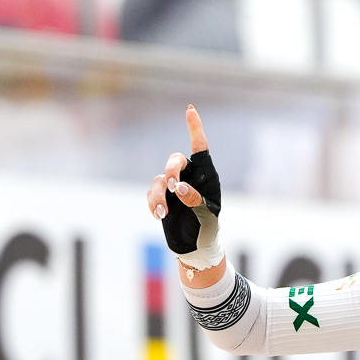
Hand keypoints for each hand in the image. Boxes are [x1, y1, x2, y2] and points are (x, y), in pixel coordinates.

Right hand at [146, 106, 223, 272]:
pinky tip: (158, 215)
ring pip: (160, 179)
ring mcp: (174, 187)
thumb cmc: (207, 230)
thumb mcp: (207, 217)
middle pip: (175, 160)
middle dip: (172, 171)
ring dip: (160, 195)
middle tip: (174, 188)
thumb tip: (179, 188)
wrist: (194, 248)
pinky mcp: (162, 198)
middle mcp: (190, 177)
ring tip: (164, 212)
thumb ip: (195, 201)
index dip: (195, 129)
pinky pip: (152, 193)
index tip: (190, 110)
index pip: (200, 148)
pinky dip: (153, 203)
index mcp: (207, 177)